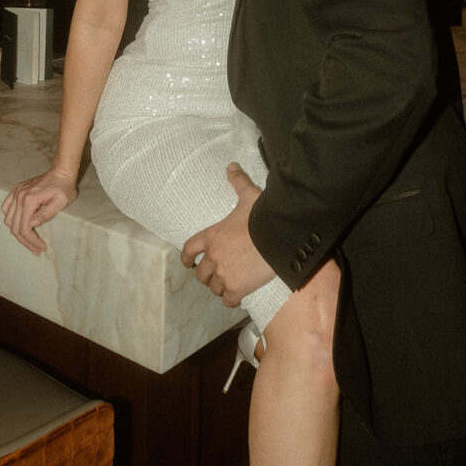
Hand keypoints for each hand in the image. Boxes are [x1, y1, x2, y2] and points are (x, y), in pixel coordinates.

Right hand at [1, 168, 77, 255]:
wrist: (61, 172)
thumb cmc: (64, 187)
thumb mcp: (61, 201)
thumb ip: (46, 214)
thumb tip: (32, 225)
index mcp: (29, 199)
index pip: (24, 228)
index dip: (32, 241)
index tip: (42, 248)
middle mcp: (19, 196)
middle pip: (15, 227)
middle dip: (26, 241)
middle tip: (37, 249)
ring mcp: (16, 193)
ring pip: (8, 220)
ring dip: (18, 232)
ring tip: (30, 240)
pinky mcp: (16, 191)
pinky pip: (6, 208)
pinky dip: (11, 219)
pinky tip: (22, 225)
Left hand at [181, 163, 274, 305]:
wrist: (278, 236)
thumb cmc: (262, 215)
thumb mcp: (248, 195)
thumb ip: (238, 181)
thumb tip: (231, 166)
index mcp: (212, 236)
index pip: (189, 249)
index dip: (187, 257)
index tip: (188, 263)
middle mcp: (214, 257)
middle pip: (200, 274)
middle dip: (206, 275)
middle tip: (216, 275)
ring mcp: (224, 274)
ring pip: (214, 288)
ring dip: (219, 287)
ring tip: (229, 285)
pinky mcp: (238, 288)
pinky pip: (228, 299)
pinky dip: (231, 299)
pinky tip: (238, 296)